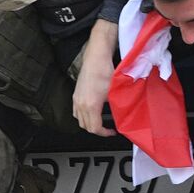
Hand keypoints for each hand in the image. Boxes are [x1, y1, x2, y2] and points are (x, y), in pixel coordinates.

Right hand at [72, 20, 118, 136]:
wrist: (95, 59)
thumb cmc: (105, 72)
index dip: (105, 133)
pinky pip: (76, 112)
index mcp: (91, 105)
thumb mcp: (114, 92)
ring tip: (99, 122)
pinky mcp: (75, 95)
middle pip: (86, 127)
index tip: (112, 131)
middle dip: (97, 130)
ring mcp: (76, 100)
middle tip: (107, 129)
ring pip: (79, 120)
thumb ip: (114, 107)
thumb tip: (118, 116)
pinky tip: (91, 113)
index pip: (95, 128)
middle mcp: (81, 104)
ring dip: (89, 124)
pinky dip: (83, 117)